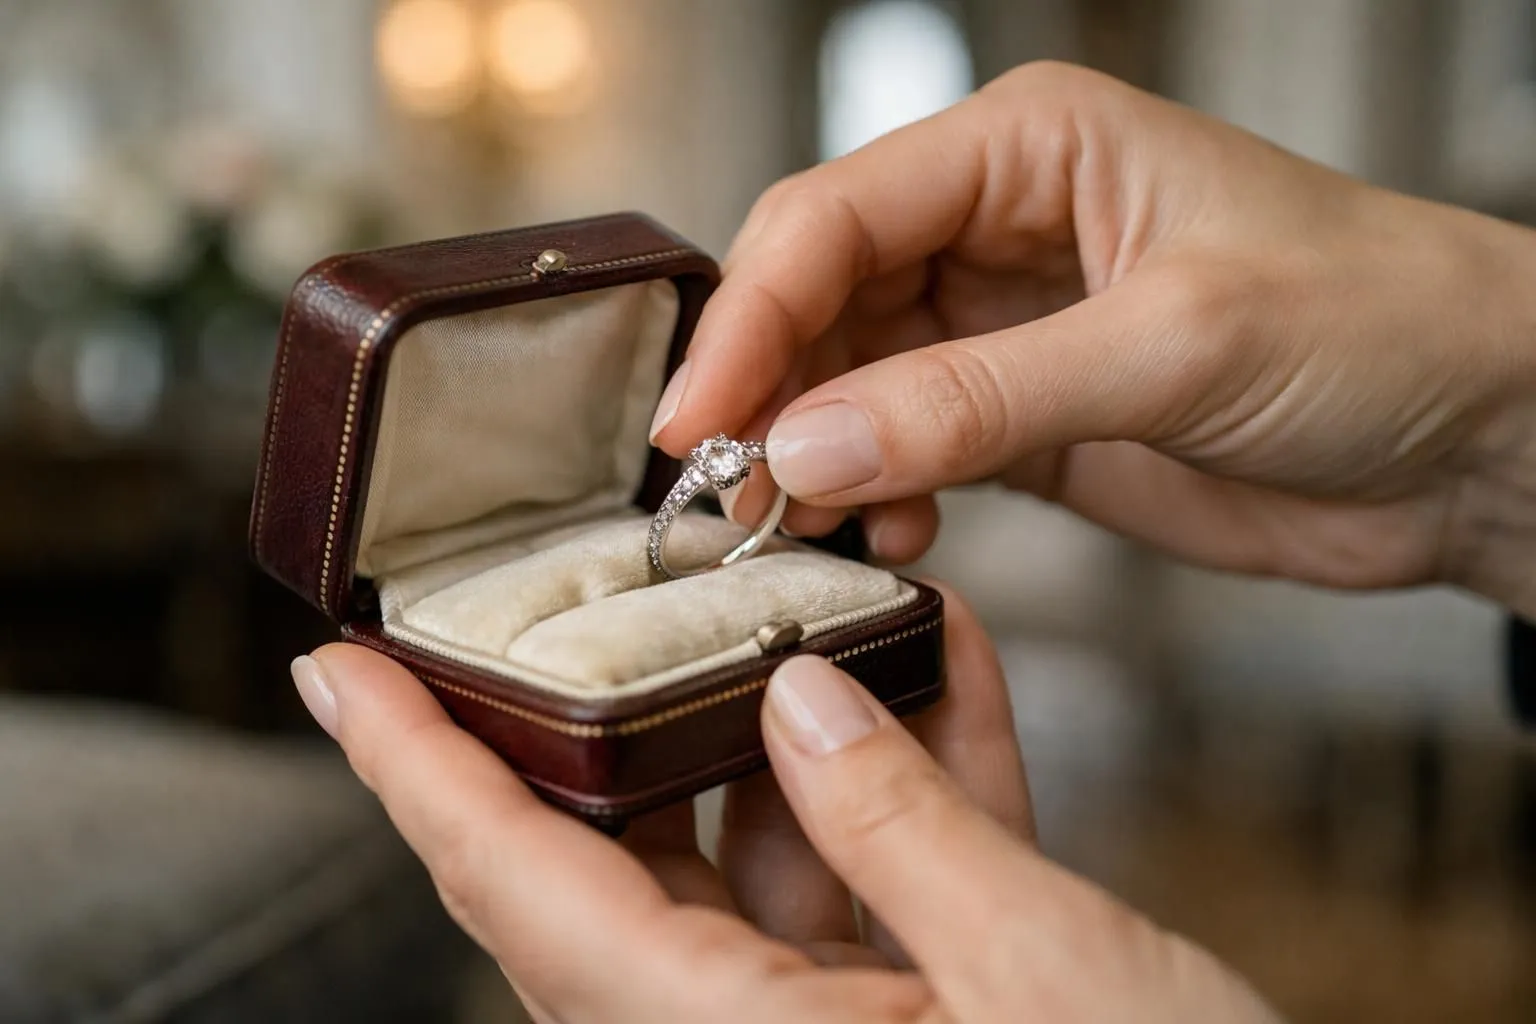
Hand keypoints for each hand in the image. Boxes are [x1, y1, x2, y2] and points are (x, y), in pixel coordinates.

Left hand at [294, 587, 1278, 1022]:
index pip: (520, 883)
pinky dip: (908, 779)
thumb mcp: (1045, 980)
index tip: (336, 669)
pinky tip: (938, 660)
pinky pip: (876, 882)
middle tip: (611, 589)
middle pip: (627, 853)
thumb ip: (909, 830)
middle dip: (628, 709)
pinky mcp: (922, 1011)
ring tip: (827, 593)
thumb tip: (807, 692)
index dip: (418, 767)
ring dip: (799, 722)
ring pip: (760, 852)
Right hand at [650, 62, 1535, 617]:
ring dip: (809, 460)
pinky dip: (874, 500)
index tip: (697, 421)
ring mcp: (1003, 331)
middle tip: (721, 496)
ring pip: (846, 384)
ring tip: (791, 533)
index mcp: (1025, 149)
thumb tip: (804, 449)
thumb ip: (978, 399)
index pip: (834, 216)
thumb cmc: (1374, 323)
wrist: (1474, 436)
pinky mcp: (1022, 422)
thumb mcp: (1172, 346)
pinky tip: (890, 539)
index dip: (750, 317)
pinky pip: (903, 454)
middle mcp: (996, 228)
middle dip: (763, 395)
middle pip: (819, 299)